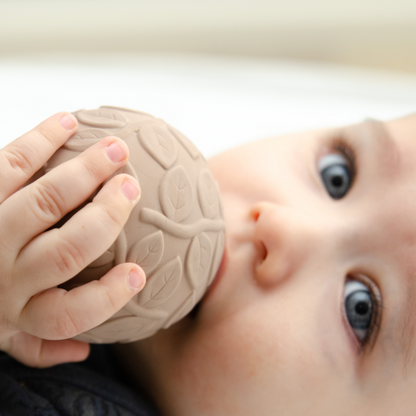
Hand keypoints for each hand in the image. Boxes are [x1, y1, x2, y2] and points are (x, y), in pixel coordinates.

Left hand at [0, 112, 145, 366]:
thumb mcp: (1, 338)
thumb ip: (39, 347)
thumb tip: (84, 351)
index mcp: (17, 313)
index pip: (70, 315)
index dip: (110, 297)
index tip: (139, 273)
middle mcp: (5, 275)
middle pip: (67, 250)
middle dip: (107, 217)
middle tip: (132, 186)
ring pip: (43, 202)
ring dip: (85, 172)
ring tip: (116, 149)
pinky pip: (8, 163)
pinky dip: (40, 140)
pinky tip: (68, 122)